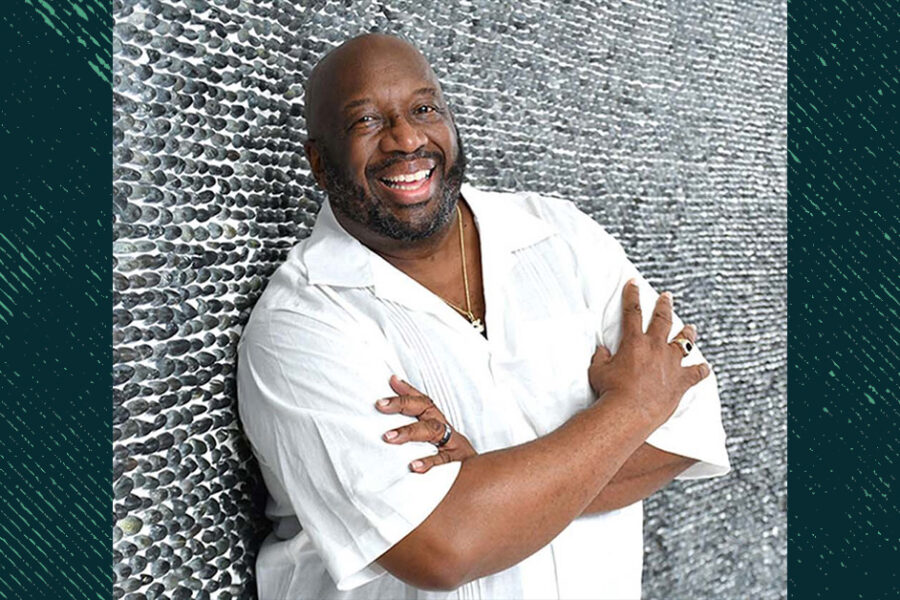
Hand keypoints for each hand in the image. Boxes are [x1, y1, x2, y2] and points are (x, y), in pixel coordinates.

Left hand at [376, 375, 477, 472]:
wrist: (481, 476)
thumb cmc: (450, 458)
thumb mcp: (434, 441)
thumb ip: (414, 432)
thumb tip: (387, 431)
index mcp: (438, 421)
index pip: (422, 401)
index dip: (408, 390)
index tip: (392, 380)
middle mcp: (444, 429)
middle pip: (425, 409)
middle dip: (402, 404)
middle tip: (380, 405)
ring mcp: (451, 444)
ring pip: (431, 430)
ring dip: (409, 432)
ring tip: (389, 437)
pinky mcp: (456, 463)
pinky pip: (442, 461)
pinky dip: (428, 462)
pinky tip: (413, 466)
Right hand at [587, 280, 709, 428]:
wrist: (628, 412)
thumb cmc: (609, 392)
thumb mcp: (597, 371)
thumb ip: (601, 358)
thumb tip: (602, 351)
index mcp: (634, 342)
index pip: (632, 311)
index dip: (632, 295)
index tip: (633, 283)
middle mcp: (655, 348)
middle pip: (662, 320)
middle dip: (664, 306)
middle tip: (667, 297)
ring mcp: (670, 364)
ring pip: (683, 343)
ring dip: (687, 334)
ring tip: (690, 328)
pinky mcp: (680, 382)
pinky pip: (695, 374)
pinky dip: (701, 371)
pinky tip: (705, 368)